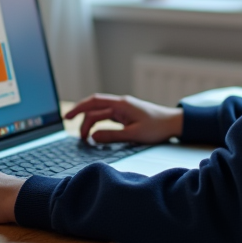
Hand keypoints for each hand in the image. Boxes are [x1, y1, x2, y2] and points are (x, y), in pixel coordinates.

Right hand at [64, 93, 183, 143]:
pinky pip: (107, 119)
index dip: (78, 108)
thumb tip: (93, 137)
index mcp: (121, 104)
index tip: (67, 117)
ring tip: (87, 139)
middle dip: (83, 121)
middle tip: (79, 137)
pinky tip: (97, 135)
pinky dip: (100, 126)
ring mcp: (122, 110)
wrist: (174, 123)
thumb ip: (112, 136)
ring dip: (91, 125)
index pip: (94, 102)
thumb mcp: (134, 134)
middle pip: (94, 109)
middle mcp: (120, 104)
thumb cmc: (157, 127)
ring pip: (100, 115)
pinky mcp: (125, 116)